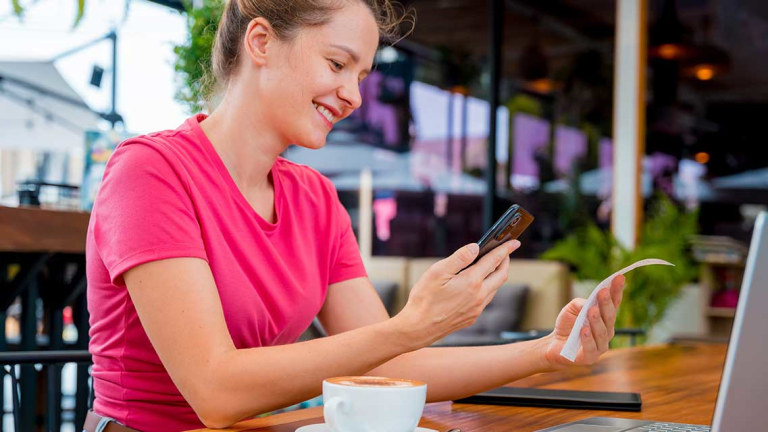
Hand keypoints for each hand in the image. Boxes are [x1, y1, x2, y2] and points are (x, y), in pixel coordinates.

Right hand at [394, 240, 520, 347]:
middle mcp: (479, 296)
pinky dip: (488, 287)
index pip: (494, 261)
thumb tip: (475, 247)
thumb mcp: (437, 272)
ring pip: (495, 288)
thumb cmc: (424, 299)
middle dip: (505, 261)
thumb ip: (459, 258)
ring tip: (491, 266)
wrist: (418, 329)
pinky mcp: (472, 317)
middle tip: (505, 252)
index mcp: (471, 282)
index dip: (505, 249)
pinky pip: (486, 299)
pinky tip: (479, 284)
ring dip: (497, 275)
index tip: (514, 242)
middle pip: (501, 275)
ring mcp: (477, 308)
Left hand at [541, 275, 625, 369]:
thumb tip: (589, 304)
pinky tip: (584, 330)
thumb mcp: (571, 309)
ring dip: (597, 320)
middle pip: (609, 316)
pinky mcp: (590, 357)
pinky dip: (587, 338)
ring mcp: (600, 345)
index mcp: (604, 318)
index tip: (619, 277)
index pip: (613, 303)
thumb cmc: (567, 325)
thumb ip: (581, 304)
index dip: (617, 291)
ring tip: (591, 311)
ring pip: (602, 332)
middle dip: (606, 303)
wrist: (554, 344)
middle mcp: (607, 331)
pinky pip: (591, 347)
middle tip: (603, 292)